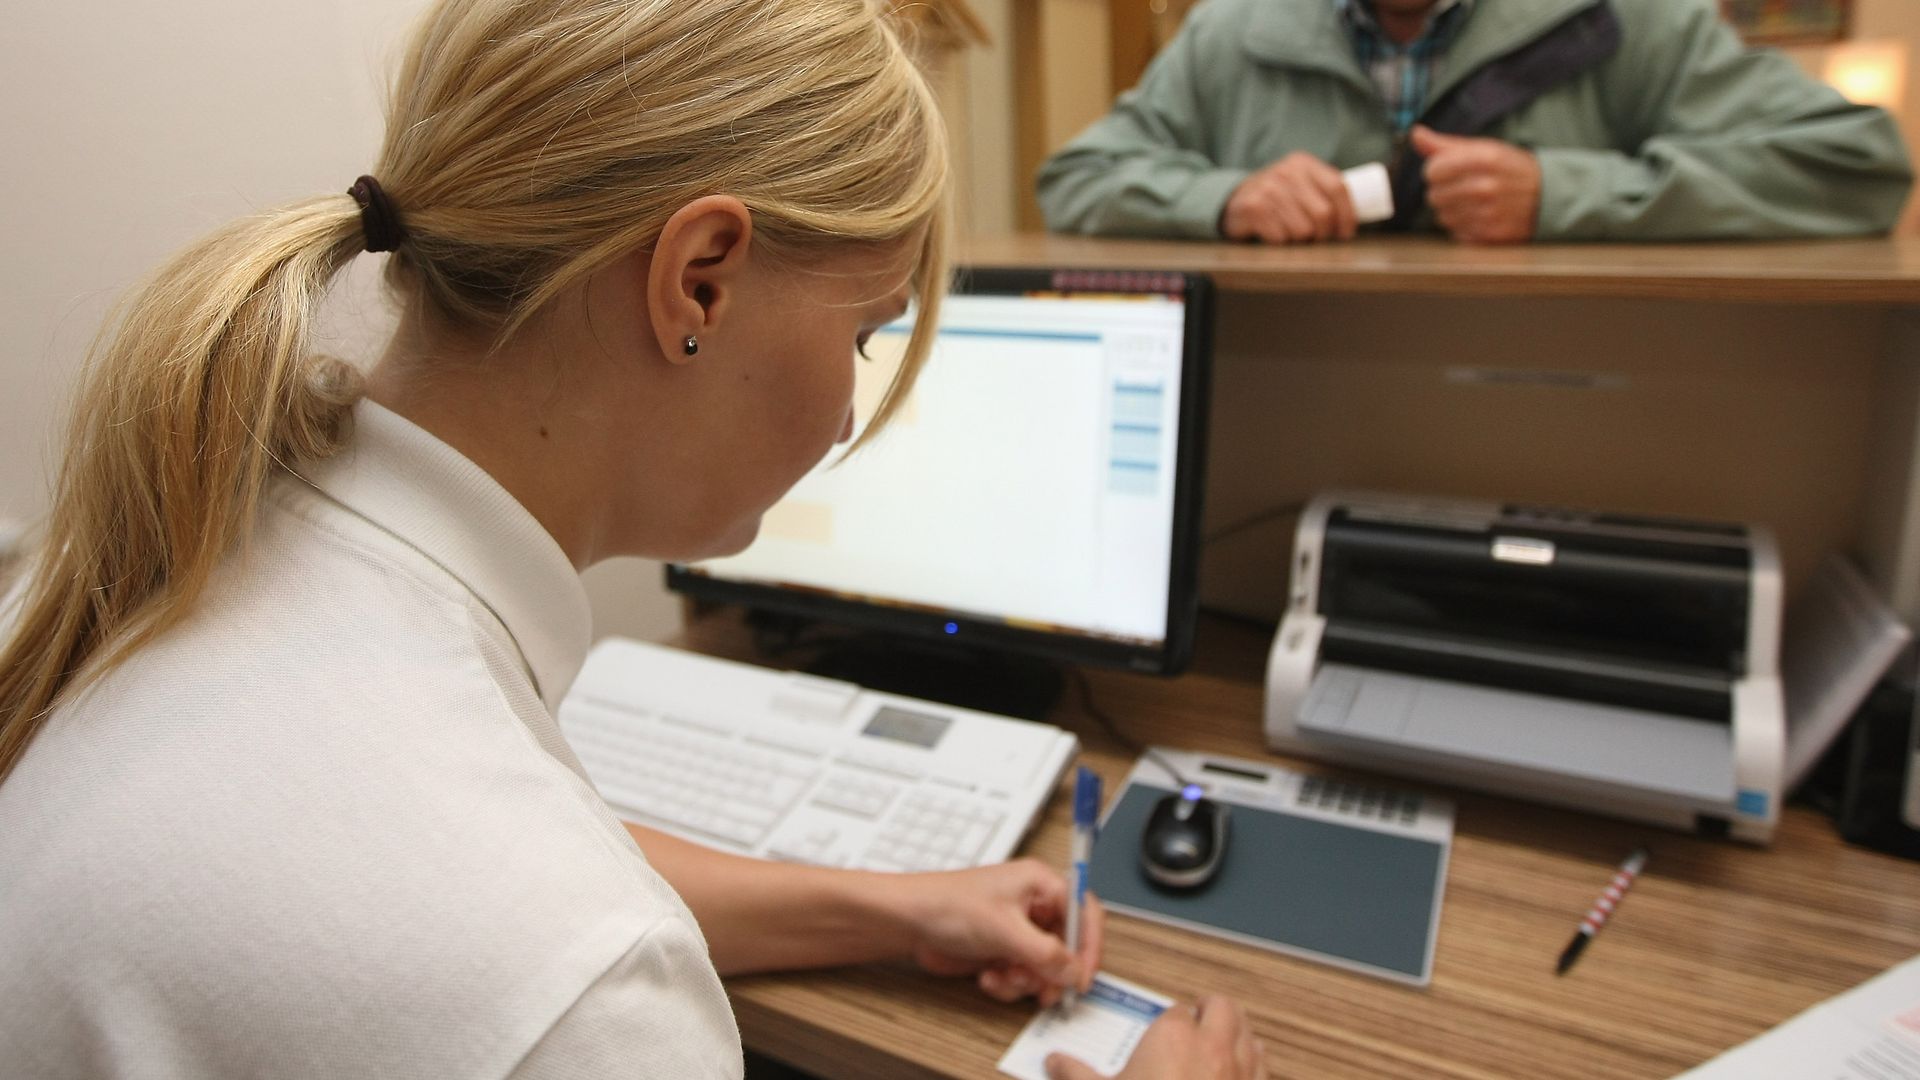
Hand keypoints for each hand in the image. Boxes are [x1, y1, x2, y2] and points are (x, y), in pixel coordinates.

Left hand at [903, 858, 1103, 1005]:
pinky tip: (988, 977)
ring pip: (1045, 966)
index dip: (1090, 945)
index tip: (1084, 975)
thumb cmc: (947, 904)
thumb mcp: (1004, 930)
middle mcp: (1033, 905)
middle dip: (1053, 971)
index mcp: (1040, 883)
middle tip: (1045, 990)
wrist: (908, 922)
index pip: (1084, 912)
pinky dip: (1009, 983)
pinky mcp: (1003, 951)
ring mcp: (1017, 930)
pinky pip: (1023, 975)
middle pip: (1067, 945)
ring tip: (1004, 976)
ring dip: (1026, 979)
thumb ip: (1046, 954)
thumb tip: (1076, 971)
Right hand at [1046, 994, 1266, 1079]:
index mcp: (1172, 1035)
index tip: (1161, 1032)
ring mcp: (1239, 1070)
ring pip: (1248, 1031)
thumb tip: (1055, 1063)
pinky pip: (1263, 1064)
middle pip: (1222, 1006)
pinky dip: (1253, 1061)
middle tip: (1195, 1019)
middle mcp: (1212, 1045)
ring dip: (1235, 1031)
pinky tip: (1239, 1070)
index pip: (1176, 1010)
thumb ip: (1076, 1075)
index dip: (1169, 1020)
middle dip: (1209, 1010)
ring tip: (1219, 1040)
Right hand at [1220, 152, 1357, 243]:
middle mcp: (1286, 172)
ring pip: (1303, 230)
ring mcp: (1268, 189)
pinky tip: (1272, 233)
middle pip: (1323, 214)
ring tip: (1290, 233)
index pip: (1338, 187)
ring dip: (1299, 240)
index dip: (1347, 215)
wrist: (1233, 200)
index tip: (1346, 233)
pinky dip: (1280, 243)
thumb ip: (1324, 191)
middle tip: (1316, 239)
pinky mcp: (1252, 209)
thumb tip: (1356, 218)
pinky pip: (1281, 238)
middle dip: (1324, 234)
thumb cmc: (1276, 197)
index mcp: (1303, 163)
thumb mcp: (1300, 184)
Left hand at [1410, 125, 1540, 243]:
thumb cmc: (1509, 169)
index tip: (1448, 170)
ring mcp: (1488, 213)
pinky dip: (1463, 226)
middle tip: (1463, 187)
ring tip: (1473, 202)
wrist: (1546, 195)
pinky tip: (1479, 216)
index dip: (1436, 171)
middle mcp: (1485, 186)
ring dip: (1452, 210)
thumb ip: (1445, 144)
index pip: (1432, 170)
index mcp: (1483, 159)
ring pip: (1443, 216)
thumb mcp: (1484, 148)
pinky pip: (1457, 232)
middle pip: (1434, 196)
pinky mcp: (1490, 235)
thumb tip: (1416, 134)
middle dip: (1443, 191)